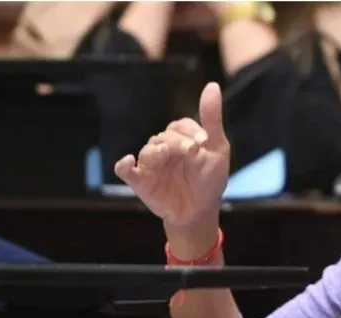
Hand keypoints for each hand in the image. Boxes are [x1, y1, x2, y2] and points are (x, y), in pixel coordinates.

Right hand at [115, 83, 229, 228]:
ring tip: (165, 154)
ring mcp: (151, 164)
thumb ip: (211, 118)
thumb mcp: (217, 148)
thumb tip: (212, 85)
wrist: (201, 210)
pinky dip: (124, 165)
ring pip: (147, 151)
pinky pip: (125, 170)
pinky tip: (128, 162)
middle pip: (163, 137)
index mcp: (181, 138)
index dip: (191, 131)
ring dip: (156, 151)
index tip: (203, 141)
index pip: (180, 126)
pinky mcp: (140, 181)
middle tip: (192, 152)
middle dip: (177, 143)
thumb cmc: (209, 178)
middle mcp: (164, 148)